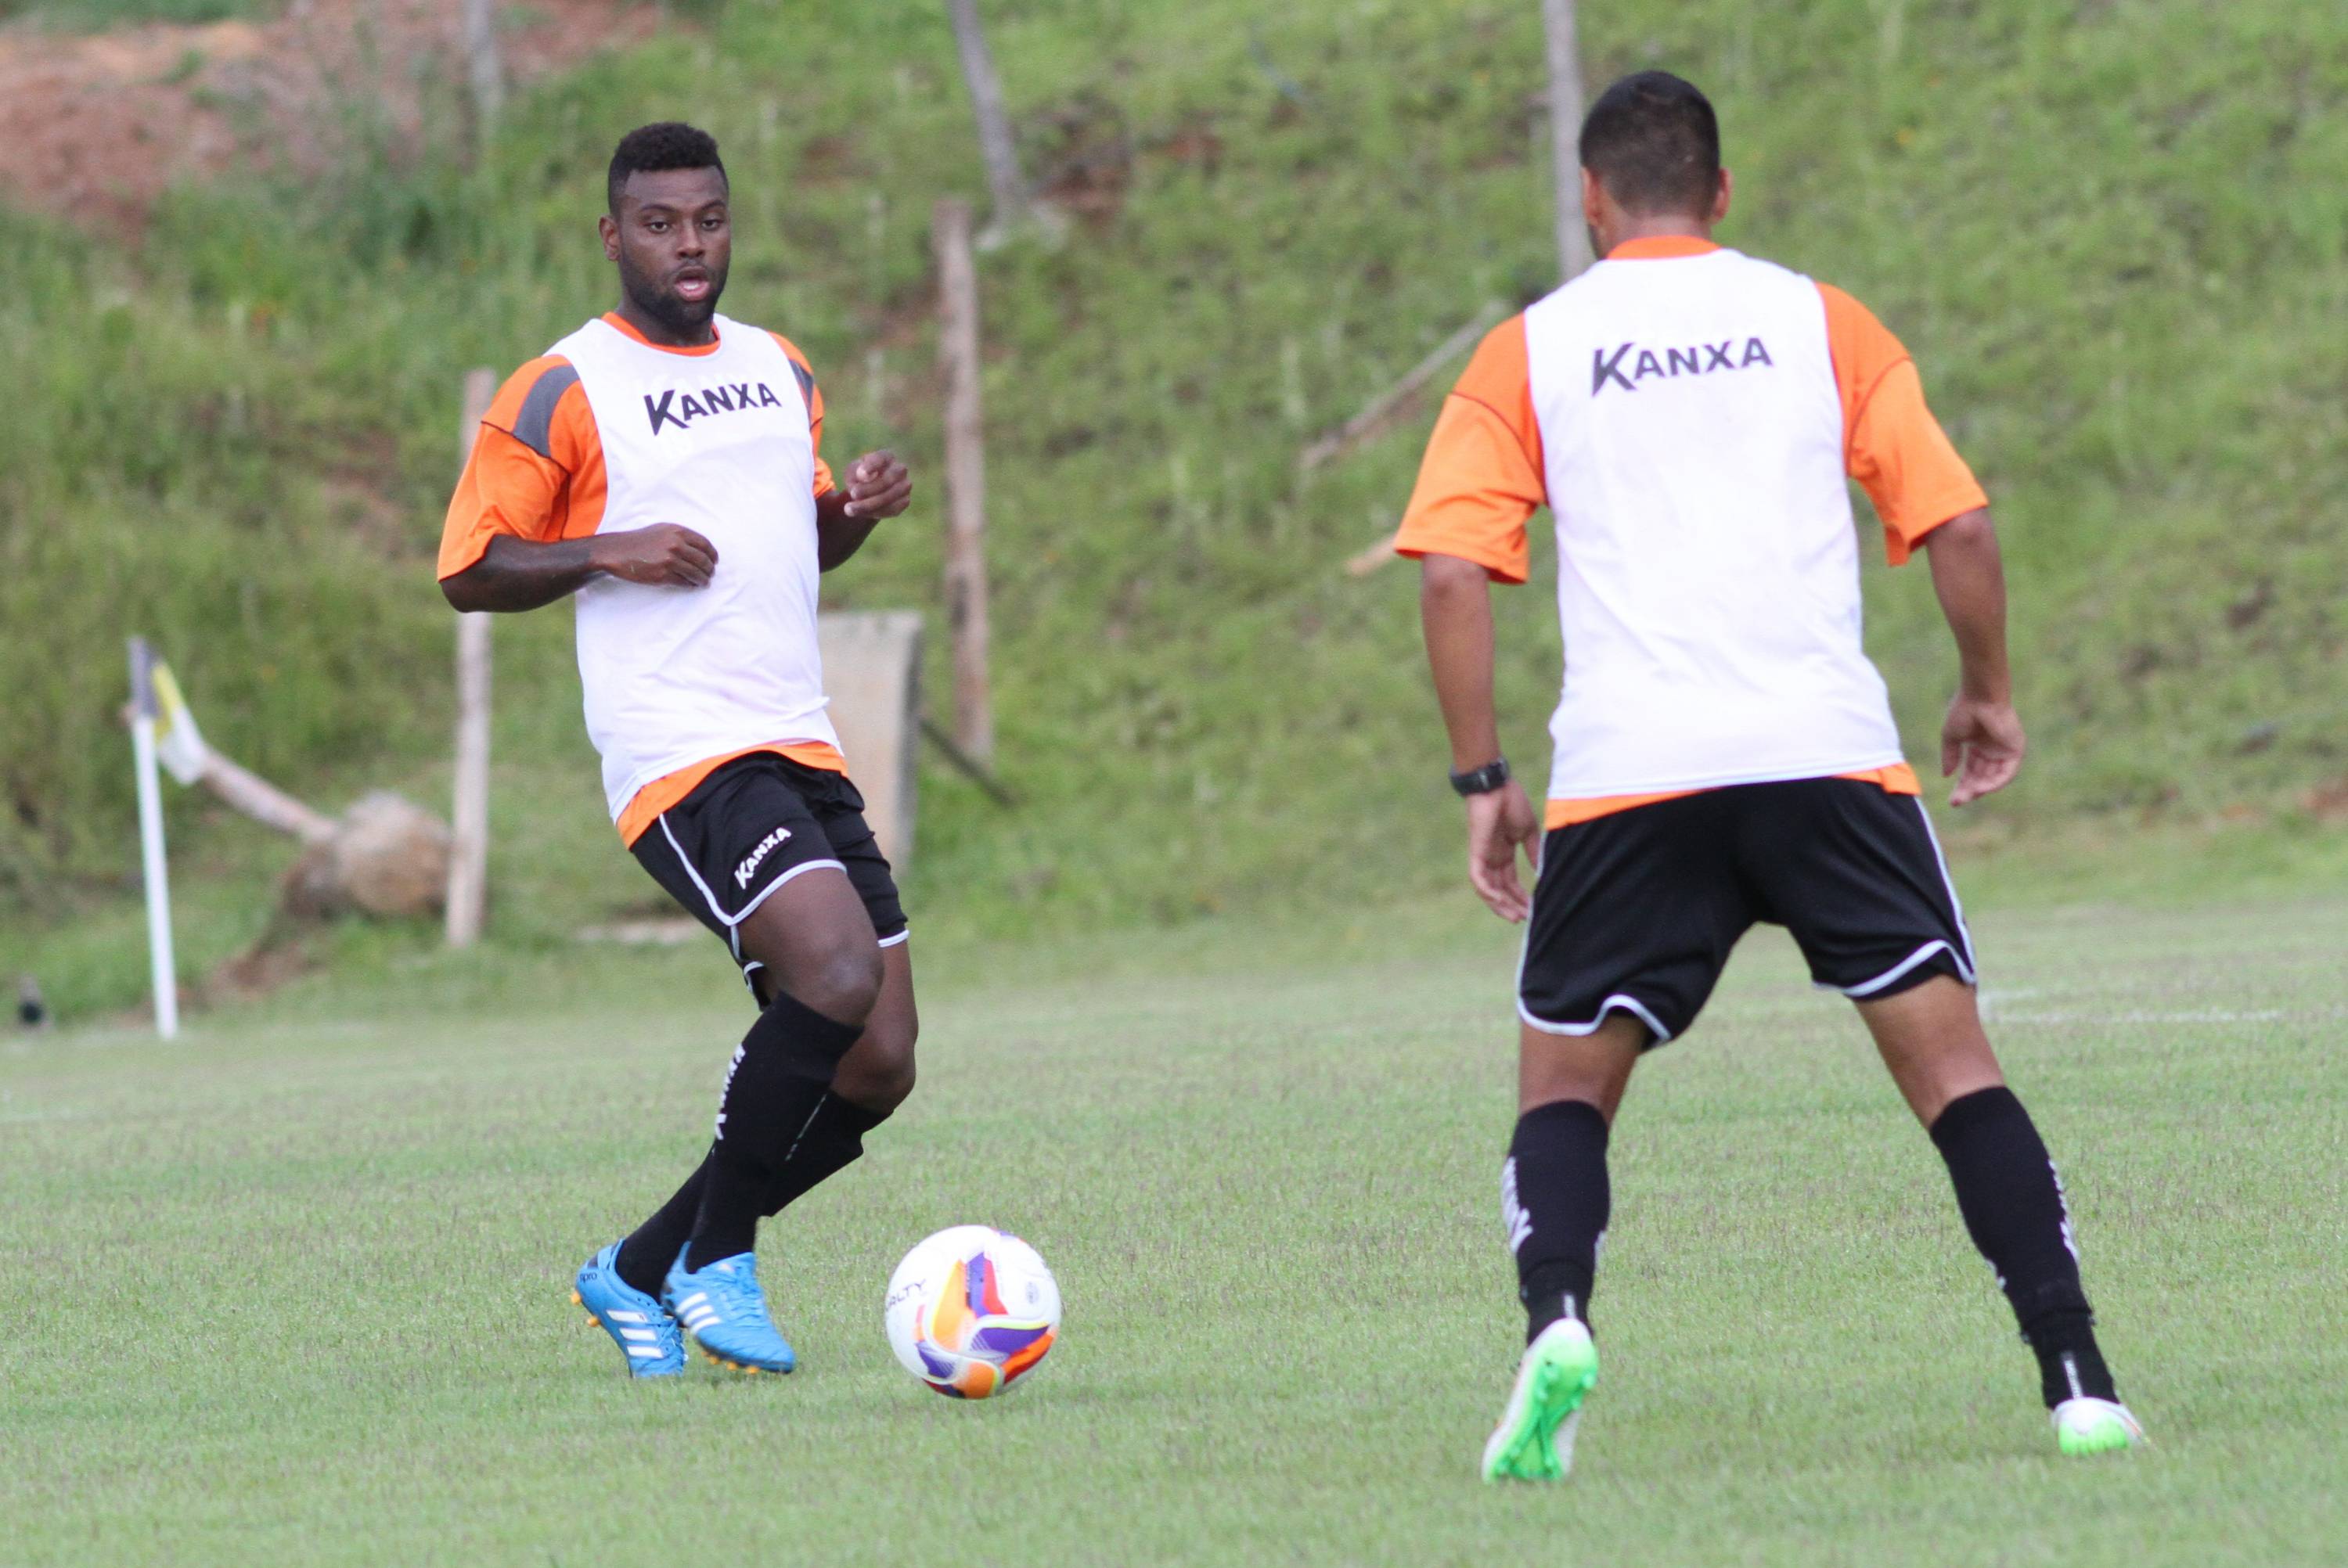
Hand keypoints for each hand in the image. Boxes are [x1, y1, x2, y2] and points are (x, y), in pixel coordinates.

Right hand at [593, 524, 717, 587]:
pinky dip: (691, 585)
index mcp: (678, 532)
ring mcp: (670, 560)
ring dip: (703, 579)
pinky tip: (692, 585)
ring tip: (704, 582)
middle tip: (711, 574)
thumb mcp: (662, 530)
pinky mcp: (663, 575)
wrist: (618, 551)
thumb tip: (700, 549)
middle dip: (710, 569)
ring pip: (696, 573)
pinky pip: (683, 582)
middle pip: (703, 560)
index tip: (715, 561)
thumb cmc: (640, 540)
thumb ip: (681, 536)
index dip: (712, 554)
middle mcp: (676, 545)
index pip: (704, 544)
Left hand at [840, 450, 911, 519]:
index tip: (860, 475)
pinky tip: (860, 512)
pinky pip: (891, 509)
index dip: (871, 466)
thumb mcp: (853, 471)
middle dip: (869, 489)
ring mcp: (905, 486)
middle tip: (853, 494)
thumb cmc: (861, 476)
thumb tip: (864, 478)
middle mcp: (900, 469)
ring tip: (849, 509)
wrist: (871, 489)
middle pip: (888, 480)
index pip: (880, 459)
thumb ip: (855, 472)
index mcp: (886, 456)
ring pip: (890, 497)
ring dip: (869, 505)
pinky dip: (874, 512)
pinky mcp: (904, 501)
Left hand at [1465, 779, 1542, 922]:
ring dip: (1500, 904)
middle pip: (1499, 889)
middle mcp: (1492, 857)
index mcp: (1504, 852)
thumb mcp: (1527, 832)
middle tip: (1526, 919)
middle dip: (1512, 905)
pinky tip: (1498, 901)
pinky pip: (1478, 878)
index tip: (1534, 908)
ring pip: (1487, 889)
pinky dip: (1487, 891)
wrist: (1496, 784)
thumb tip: (1542, 871)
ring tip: (1515, 916)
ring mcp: (1483, 855)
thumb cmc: (1511, 801)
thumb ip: (1533, 852)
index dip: (1521, 896)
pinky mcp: (1476, 851)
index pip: (1510, 881)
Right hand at [1941, 692, 2024, 804]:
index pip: (1971, 772)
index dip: (1961, 786)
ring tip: (1966, 796)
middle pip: (1981, 778)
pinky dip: (1995, 782)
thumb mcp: (1951, 738)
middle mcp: (1993, 751)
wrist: (1979, 696)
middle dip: (1969, 790)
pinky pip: (2007, 773)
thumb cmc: (1964, 710)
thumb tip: (1947, 775)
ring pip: (1994, 778)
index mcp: (1978, 746)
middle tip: (1956, 802)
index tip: (1951, 800)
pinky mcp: (2015, 750)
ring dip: (1980, 789)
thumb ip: (1951, 757)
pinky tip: (1980, 788)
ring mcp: (2005, 751)